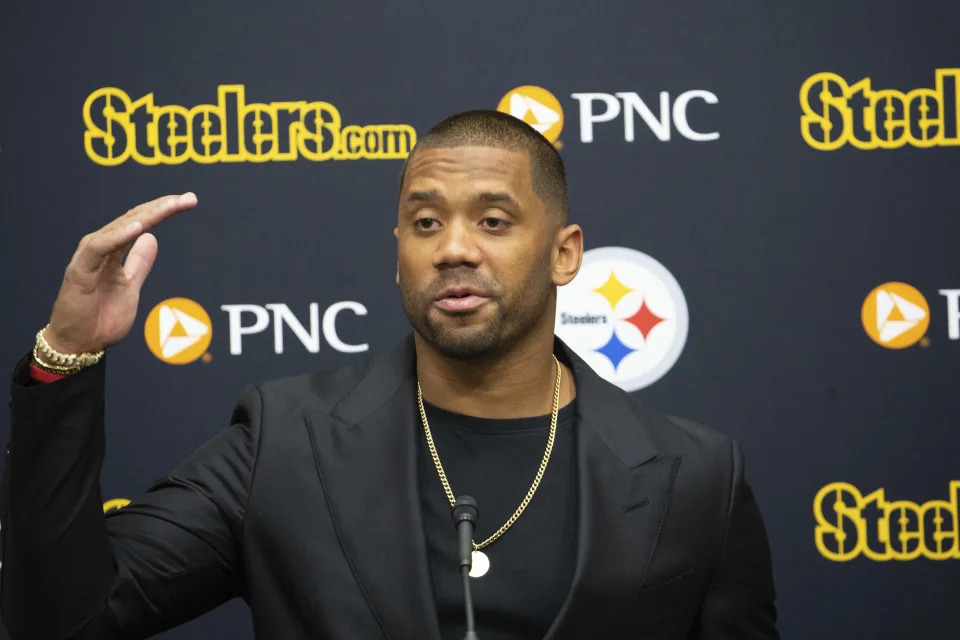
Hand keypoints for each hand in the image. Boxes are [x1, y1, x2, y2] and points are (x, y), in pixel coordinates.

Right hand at [41, 193, 197, 356]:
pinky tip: (137, 228)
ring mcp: (90, 258)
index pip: (141, 222)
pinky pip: (99, 249)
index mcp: (114, 251)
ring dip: (145, 216)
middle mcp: (102, 249)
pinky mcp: (79, 271)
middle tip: (188, 198)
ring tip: (168, 206)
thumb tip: (153, 239)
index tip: (188, 201)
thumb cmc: (101, 318)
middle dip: (161, 207)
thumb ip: (139, 263)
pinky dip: (118, 237)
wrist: (79, 344)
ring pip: (119, 228)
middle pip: (133, 219)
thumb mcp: (131, 286)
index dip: (163, 210)